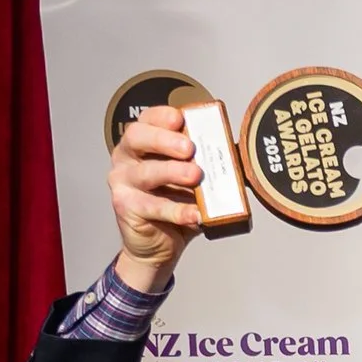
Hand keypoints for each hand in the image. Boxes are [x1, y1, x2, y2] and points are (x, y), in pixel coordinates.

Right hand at [107, 107, 205, 282]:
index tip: (181, 118)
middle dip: (164, 139)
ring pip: (146, 172)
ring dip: (172, 172)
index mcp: (143, 142)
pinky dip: (177, 211)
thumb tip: (238, 154)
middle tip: (189, 148)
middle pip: (138, 137)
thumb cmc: (176, 205)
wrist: (160, 245)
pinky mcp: (125, 206)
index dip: (162, 116)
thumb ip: (208, 164)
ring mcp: (123, 181)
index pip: (148, 119)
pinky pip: (153, 207)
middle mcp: (127, 157)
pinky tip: (195, 214)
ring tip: (195, 175)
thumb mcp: (194, 180)